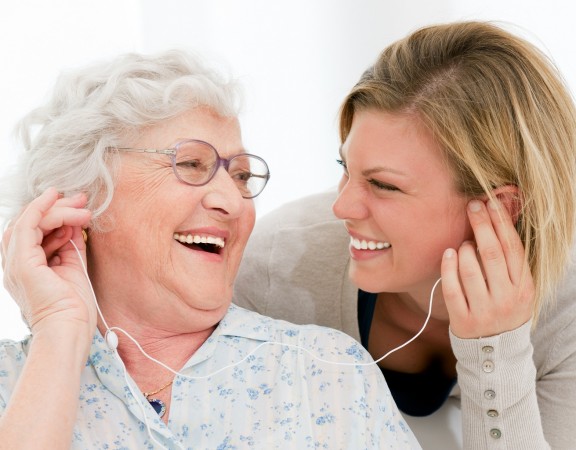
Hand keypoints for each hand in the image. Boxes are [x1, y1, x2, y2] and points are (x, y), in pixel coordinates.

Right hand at [1, 188, 94, 336]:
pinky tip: (55, 198)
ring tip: (82, 205)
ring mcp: (15, 263)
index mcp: (27, 268)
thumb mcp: (73, 267)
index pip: (35, 232)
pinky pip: (27, 225)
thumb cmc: (74, 307)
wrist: (70, 329)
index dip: (57, 215)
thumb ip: (71, 245)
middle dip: (58, 207)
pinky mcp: (22, 263)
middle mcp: (16, 264)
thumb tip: (75, 222)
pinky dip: (40, 208)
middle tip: (82, 199)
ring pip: (29, 221)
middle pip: (31, 223)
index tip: (80, 207)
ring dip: (56, 208)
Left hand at [441, 199, 534, 337]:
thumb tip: (498, 220)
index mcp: (524, 288)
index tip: (490, 202)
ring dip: (463, 249)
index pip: (512, 249)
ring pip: (470, 270)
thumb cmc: (504, 308)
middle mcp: (506, 299)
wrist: (496, 351)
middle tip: (472, 206)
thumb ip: (509, 261)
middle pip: (491, 254)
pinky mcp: (463, 320)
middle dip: (481, 225)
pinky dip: (448, 268)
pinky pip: (451, 288)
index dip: (501, 223)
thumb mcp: (517, 288)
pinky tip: (448, 254)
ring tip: (463, 243)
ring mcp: (484, 310)